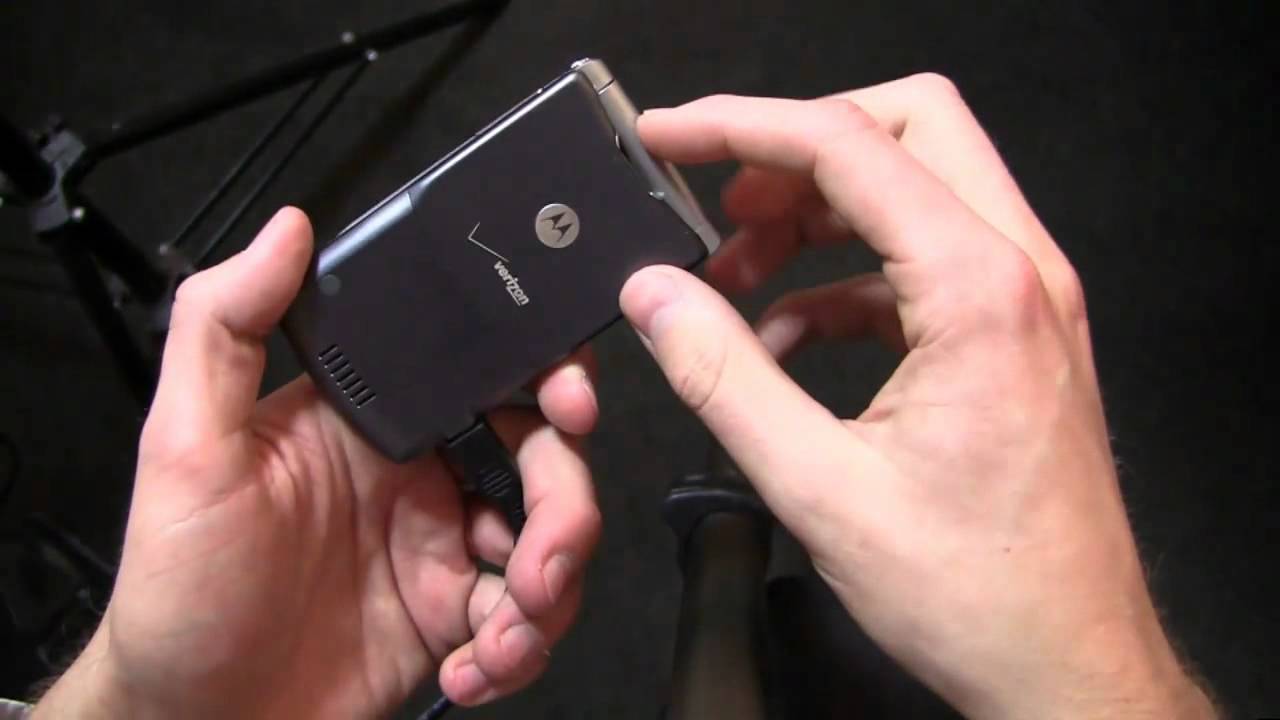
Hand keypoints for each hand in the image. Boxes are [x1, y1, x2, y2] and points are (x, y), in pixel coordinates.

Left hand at [33, 208, 601, 717]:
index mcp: (372, 419)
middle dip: (566, 507)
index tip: (570, 407)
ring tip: (504, 636)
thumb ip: (224, 328)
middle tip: (544, 562)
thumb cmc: (178, 593)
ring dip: (551, 587)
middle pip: (542, 459)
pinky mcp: (454, 616)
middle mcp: (419, 473)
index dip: (546, 379)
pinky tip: (474, 668)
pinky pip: (528, 617)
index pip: (483, 370)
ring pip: (551, 539)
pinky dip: (522, 647)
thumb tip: (283, 233)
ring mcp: (441, 546)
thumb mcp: (184, 449)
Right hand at [623, 77, 1214, 718]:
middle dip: (796, 149)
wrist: (1066, 663)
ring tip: (734, 278)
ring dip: (816, 217)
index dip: (741, 127)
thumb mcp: (817, 485)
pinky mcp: (1013, 337)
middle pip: (904, 128)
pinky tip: (785, 339)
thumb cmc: (976, 592)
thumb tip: (656, 296)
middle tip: (717, 201)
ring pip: (914, 190)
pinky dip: (845, 280)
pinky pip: (920, 265)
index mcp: (978, 290)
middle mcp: (1018, 273)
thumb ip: (722, 374)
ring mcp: (1025, 301)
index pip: (848, 144)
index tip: (671, 137)